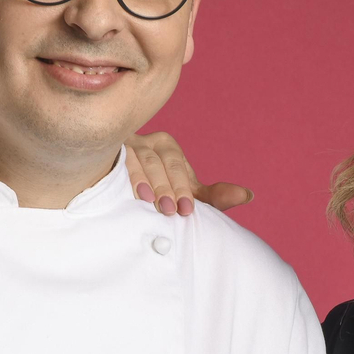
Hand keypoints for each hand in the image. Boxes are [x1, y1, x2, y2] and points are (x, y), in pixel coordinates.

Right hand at [124, 131, 252, 215]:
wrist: (112, 189)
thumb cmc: (156, 190)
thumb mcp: (184, 192)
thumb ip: (213, 197)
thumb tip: (249, 195)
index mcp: (166, 147)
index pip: (177, 164)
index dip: (184, 187)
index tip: (188, 211)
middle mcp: (145, 142)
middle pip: (159, 161)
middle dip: (167, 187)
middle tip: (172, 211)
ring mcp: (123, 146)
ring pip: (138, 159)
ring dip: (146, 181)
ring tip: (151, 202)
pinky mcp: (103, 154)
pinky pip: (114, 160)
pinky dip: (123, 175)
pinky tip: (128, 191)